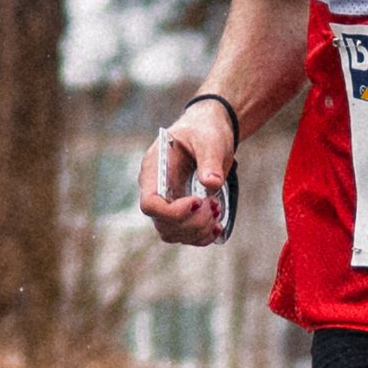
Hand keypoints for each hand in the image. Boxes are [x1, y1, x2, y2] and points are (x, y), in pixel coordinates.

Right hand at [138, 102, 235, 245]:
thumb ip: (209, 160)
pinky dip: (202, 236)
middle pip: (162, 223)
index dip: (172, 212)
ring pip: (173, 233)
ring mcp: (168, 203)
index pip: (150, 203)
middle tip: (214, 206)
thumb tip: (211, 184)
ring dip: (198, 231)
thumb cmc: (204, 131)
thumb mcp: (209, 140)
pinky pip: (185, 235)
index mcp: (155, 170)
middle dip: (192, 222)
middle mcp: (157, 190)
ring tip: (217, 210)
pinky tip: (218, 226)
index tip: (197, 202)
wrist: (208, 132)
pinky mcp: (182, 212)